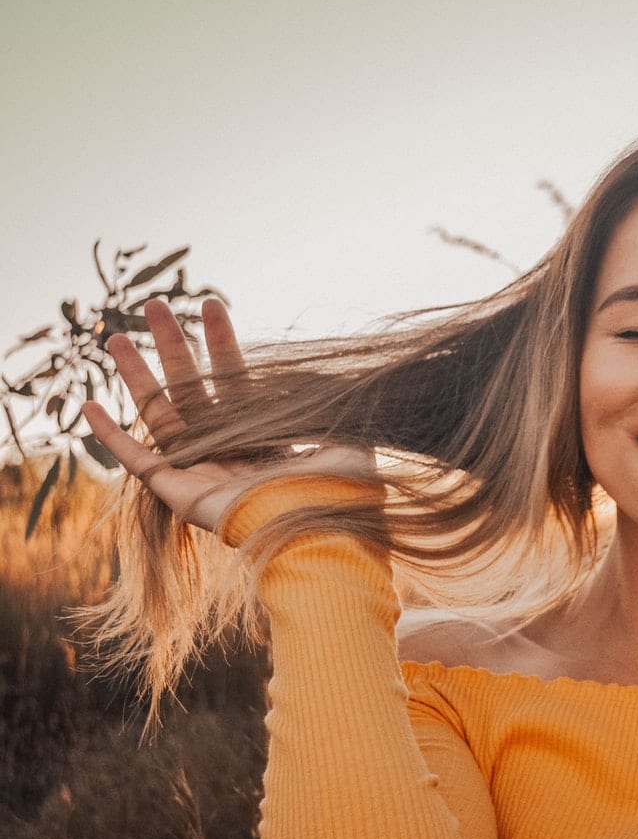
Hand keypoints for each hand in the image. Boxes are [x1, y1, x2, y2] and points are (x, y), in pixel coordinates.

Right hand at [82, 298, 371, 532]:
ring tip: (113, 337)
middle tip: (155, 305)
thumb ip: (339, 410)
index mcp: (266, 438)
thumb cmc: (338, 493)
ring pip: (159, 414)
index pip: (236, 379)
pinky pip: (137, 461)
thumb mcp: (349, 442)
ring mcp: (201, 471)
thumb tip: (346, 379)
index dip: (222, 343)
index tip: (211, 305)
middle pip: (192, 387)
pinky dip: (111, 436)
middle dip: (172, 346)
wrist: (318, 533)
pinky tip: (87, 406)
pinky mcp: (178, 493)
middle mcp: (230, 450)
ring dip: (136, 376)